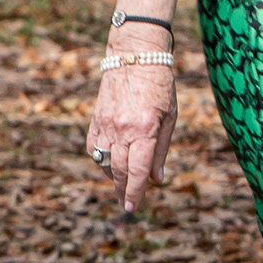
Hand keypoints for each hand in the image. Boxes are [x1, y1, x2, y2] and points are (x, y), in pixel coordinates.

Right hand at [87, 64, 175, 212]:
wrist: (135, 55)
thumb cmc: (160, 85)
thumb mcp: (170, 117)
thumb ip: (161, 149)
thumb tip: (157, 179)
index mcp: (144, 129)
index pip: (137, 170)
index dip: (135, 192)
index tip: (133, 207)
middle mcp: (122, 129)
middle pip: (119, 170)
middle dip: (123, 190)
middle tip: (127, 205)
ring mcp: (106, 124)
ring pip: (104, 161)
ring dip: (113, 176)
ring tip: (122, 184)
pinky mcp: (96, 118)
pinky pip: (93, 147)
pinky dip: (99, 160)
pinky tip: (109, 164)